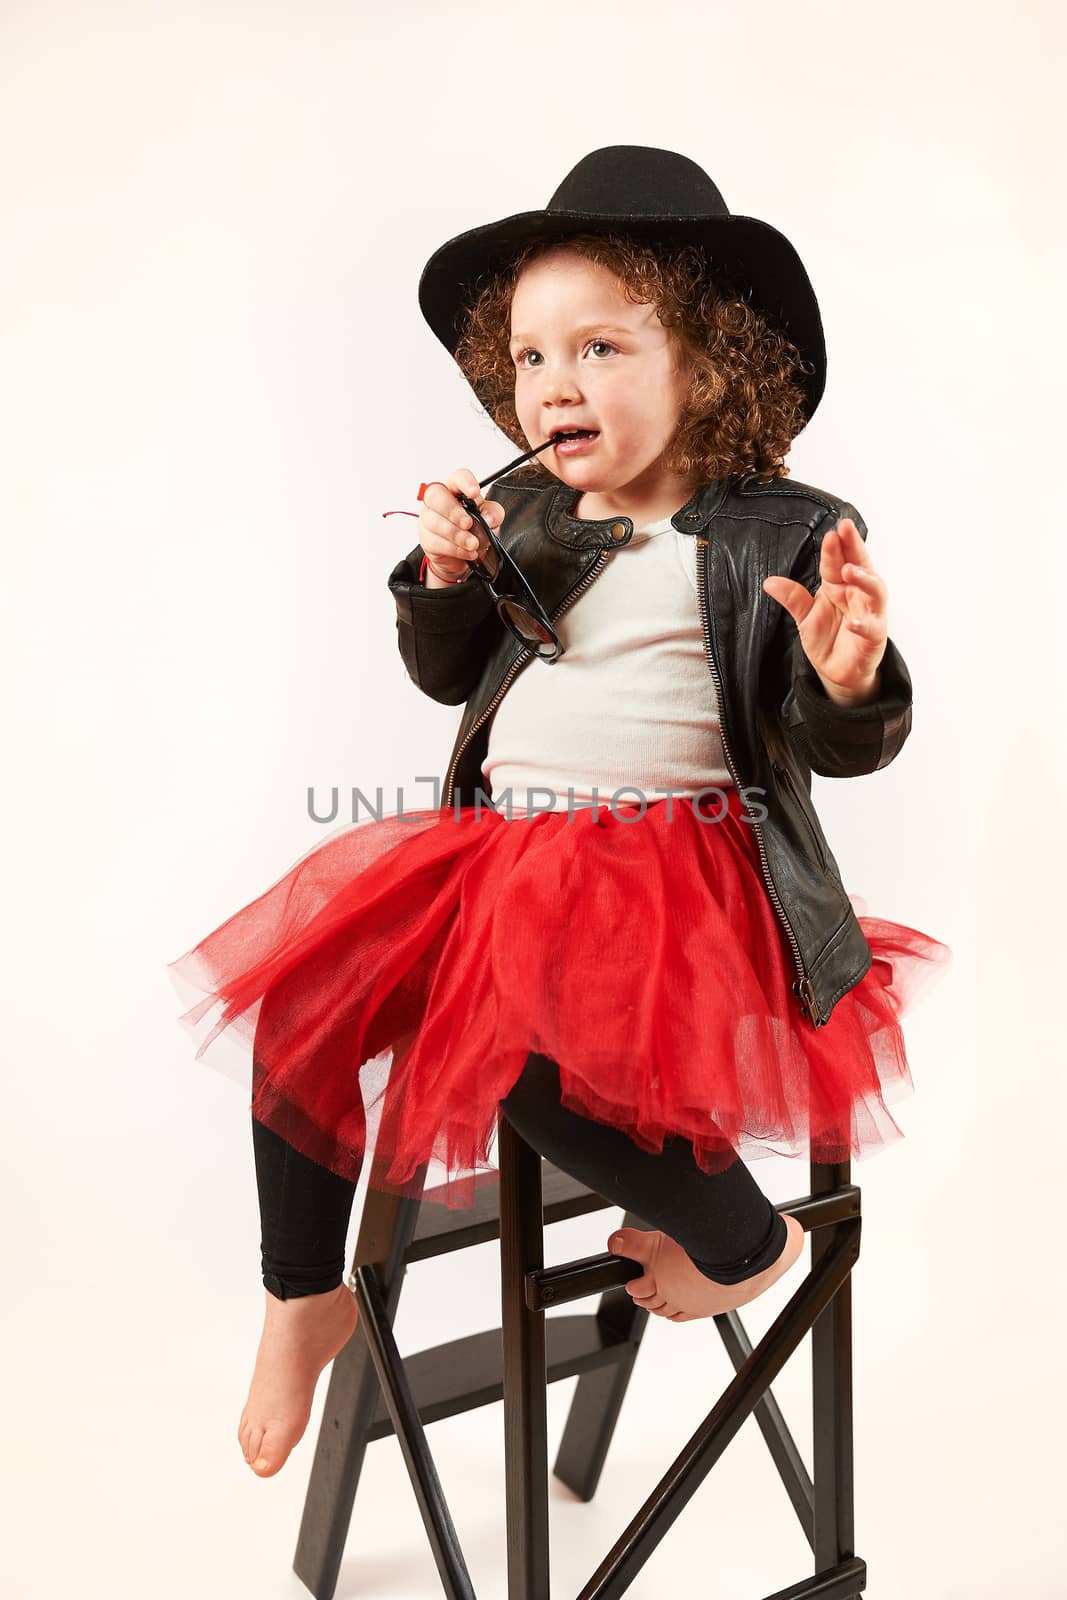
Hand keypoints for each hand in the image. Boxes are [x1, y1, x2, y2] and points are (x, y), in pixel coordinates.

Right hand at [418, 470, 505, 582]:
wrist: (463, 556)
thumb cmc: (474, 530)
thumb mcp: (490, 520)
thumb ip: (494, 514)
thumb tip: (488, 518)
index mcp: (455, 489)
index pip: (457, 477)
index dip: (465, 483)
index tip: (474, 493)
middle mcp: (438, 500)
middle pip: (436, 496)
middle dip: (453, 511)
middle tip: (468, 524)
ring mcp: (428, 519)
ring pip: (436, 522)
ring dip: (457, 535)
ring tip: (473, 544)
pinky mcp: (426, 538)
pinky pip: (437, 542)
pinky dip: (455, 549)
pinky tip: (466, 552)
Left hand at [762, 518, 887, 705]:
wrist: (837, 671)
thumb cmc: (827, 639)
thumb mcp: (804, 616)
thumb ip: (792, 598)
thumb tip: (770, 582)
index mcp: (840, 586)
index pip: (838, 561)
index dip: (835, 546)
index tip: (830, 532)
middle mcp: (858, 595)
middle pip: (861, 566)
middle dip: (855, 546)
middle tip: (846, 529)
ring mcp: (869, 614)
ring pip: (875, 591)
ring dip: (863, 579)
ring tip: (848, 570)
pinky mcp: (874, 638)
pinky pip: (873, 628)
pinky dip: (864, 624)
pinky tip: (854, 621)